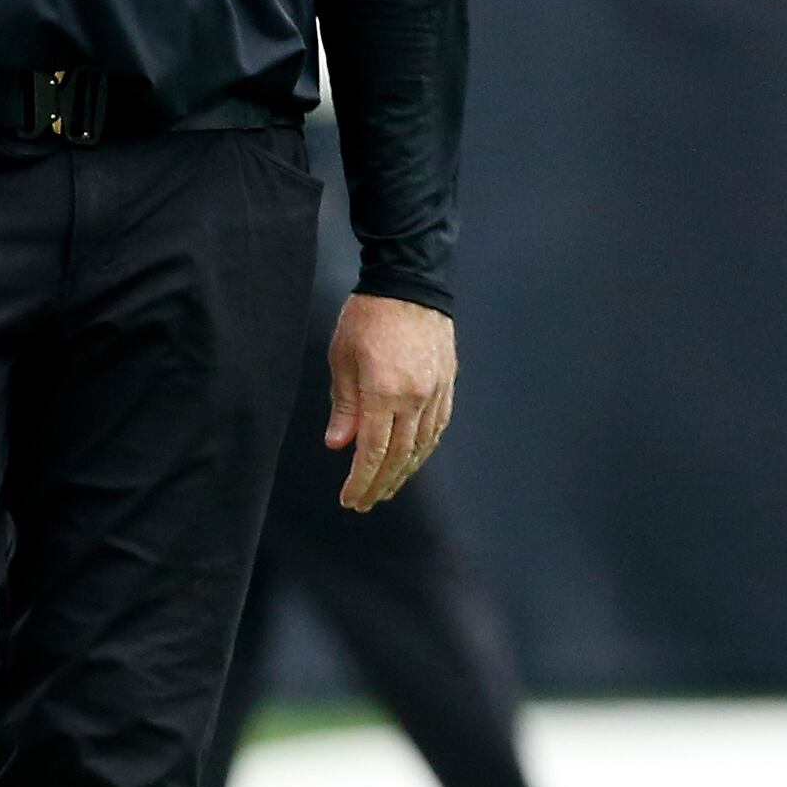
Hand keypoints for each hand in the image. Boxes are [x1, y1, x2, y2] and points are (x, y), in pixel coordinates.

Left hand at [323, 293, 456, 510]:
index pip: (372, 451)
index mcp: (383, 391)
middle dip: (381, 484)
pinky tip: (413, 460)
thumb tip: (339, 444)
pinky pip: (437, 427)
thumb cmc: (368, 315)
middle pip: (399, 456)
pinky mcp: (447, 383)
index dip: (361, 480)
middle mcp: (414, 397)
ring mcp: (435, 391)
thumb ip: (344, 405)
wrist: (409, 282)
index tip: (350, 499)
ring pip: (421, 446)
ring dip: (404, 473)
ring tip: (387, 489)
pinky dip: (424, 449)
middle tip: (365, 503)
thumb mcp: (343, 358)